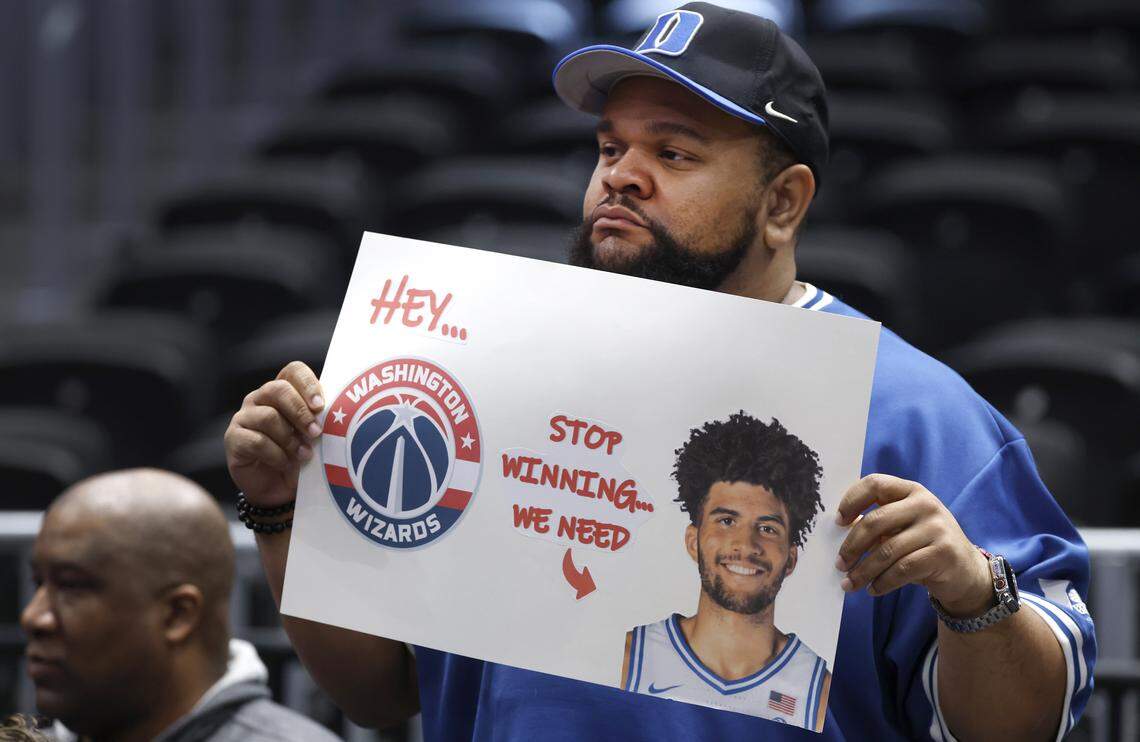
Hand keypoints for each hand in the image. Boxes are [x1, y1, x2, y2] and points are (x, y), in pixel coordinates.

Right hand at [224, 361, 324, 508]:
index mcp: (284, 391)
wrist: (280, 489)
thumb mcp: (314, 436)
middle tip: (316, 432)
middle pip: (278, 389)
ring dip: (290, 438)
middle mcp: (261, 398)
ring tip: (304, 454)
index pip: (294, 371)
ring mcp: (245, 417)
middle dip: (300, 412)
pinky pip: (256, 441)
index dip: (308, 384)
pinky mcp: (234, 438)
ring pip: (268, 416)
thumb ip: (319, 420)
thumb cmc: (300, 456)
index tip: (321, 406)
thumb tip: (334, 413)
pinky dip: (276, 454)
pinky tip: (286, 463)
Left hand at [835, 474, 992, 616]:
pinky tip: (873, 589)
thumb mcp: (903, 525)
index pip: (875, 484)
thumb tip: (840, 533)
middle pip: (876, 521)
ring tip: (850, 584)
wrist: (965, 570)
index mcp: (911, 490)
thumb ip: (878, 522)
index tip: (838, 522)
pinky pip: (902, 569)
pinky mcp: (943, 554)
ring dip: (863, 571)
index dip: (852, 500)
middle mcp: (925, 504)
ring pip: (887, 551)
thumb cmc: (924, 544)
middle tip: (840, 564)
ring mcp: (936, 528)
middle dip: (852, 546)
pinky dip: (882, 582)